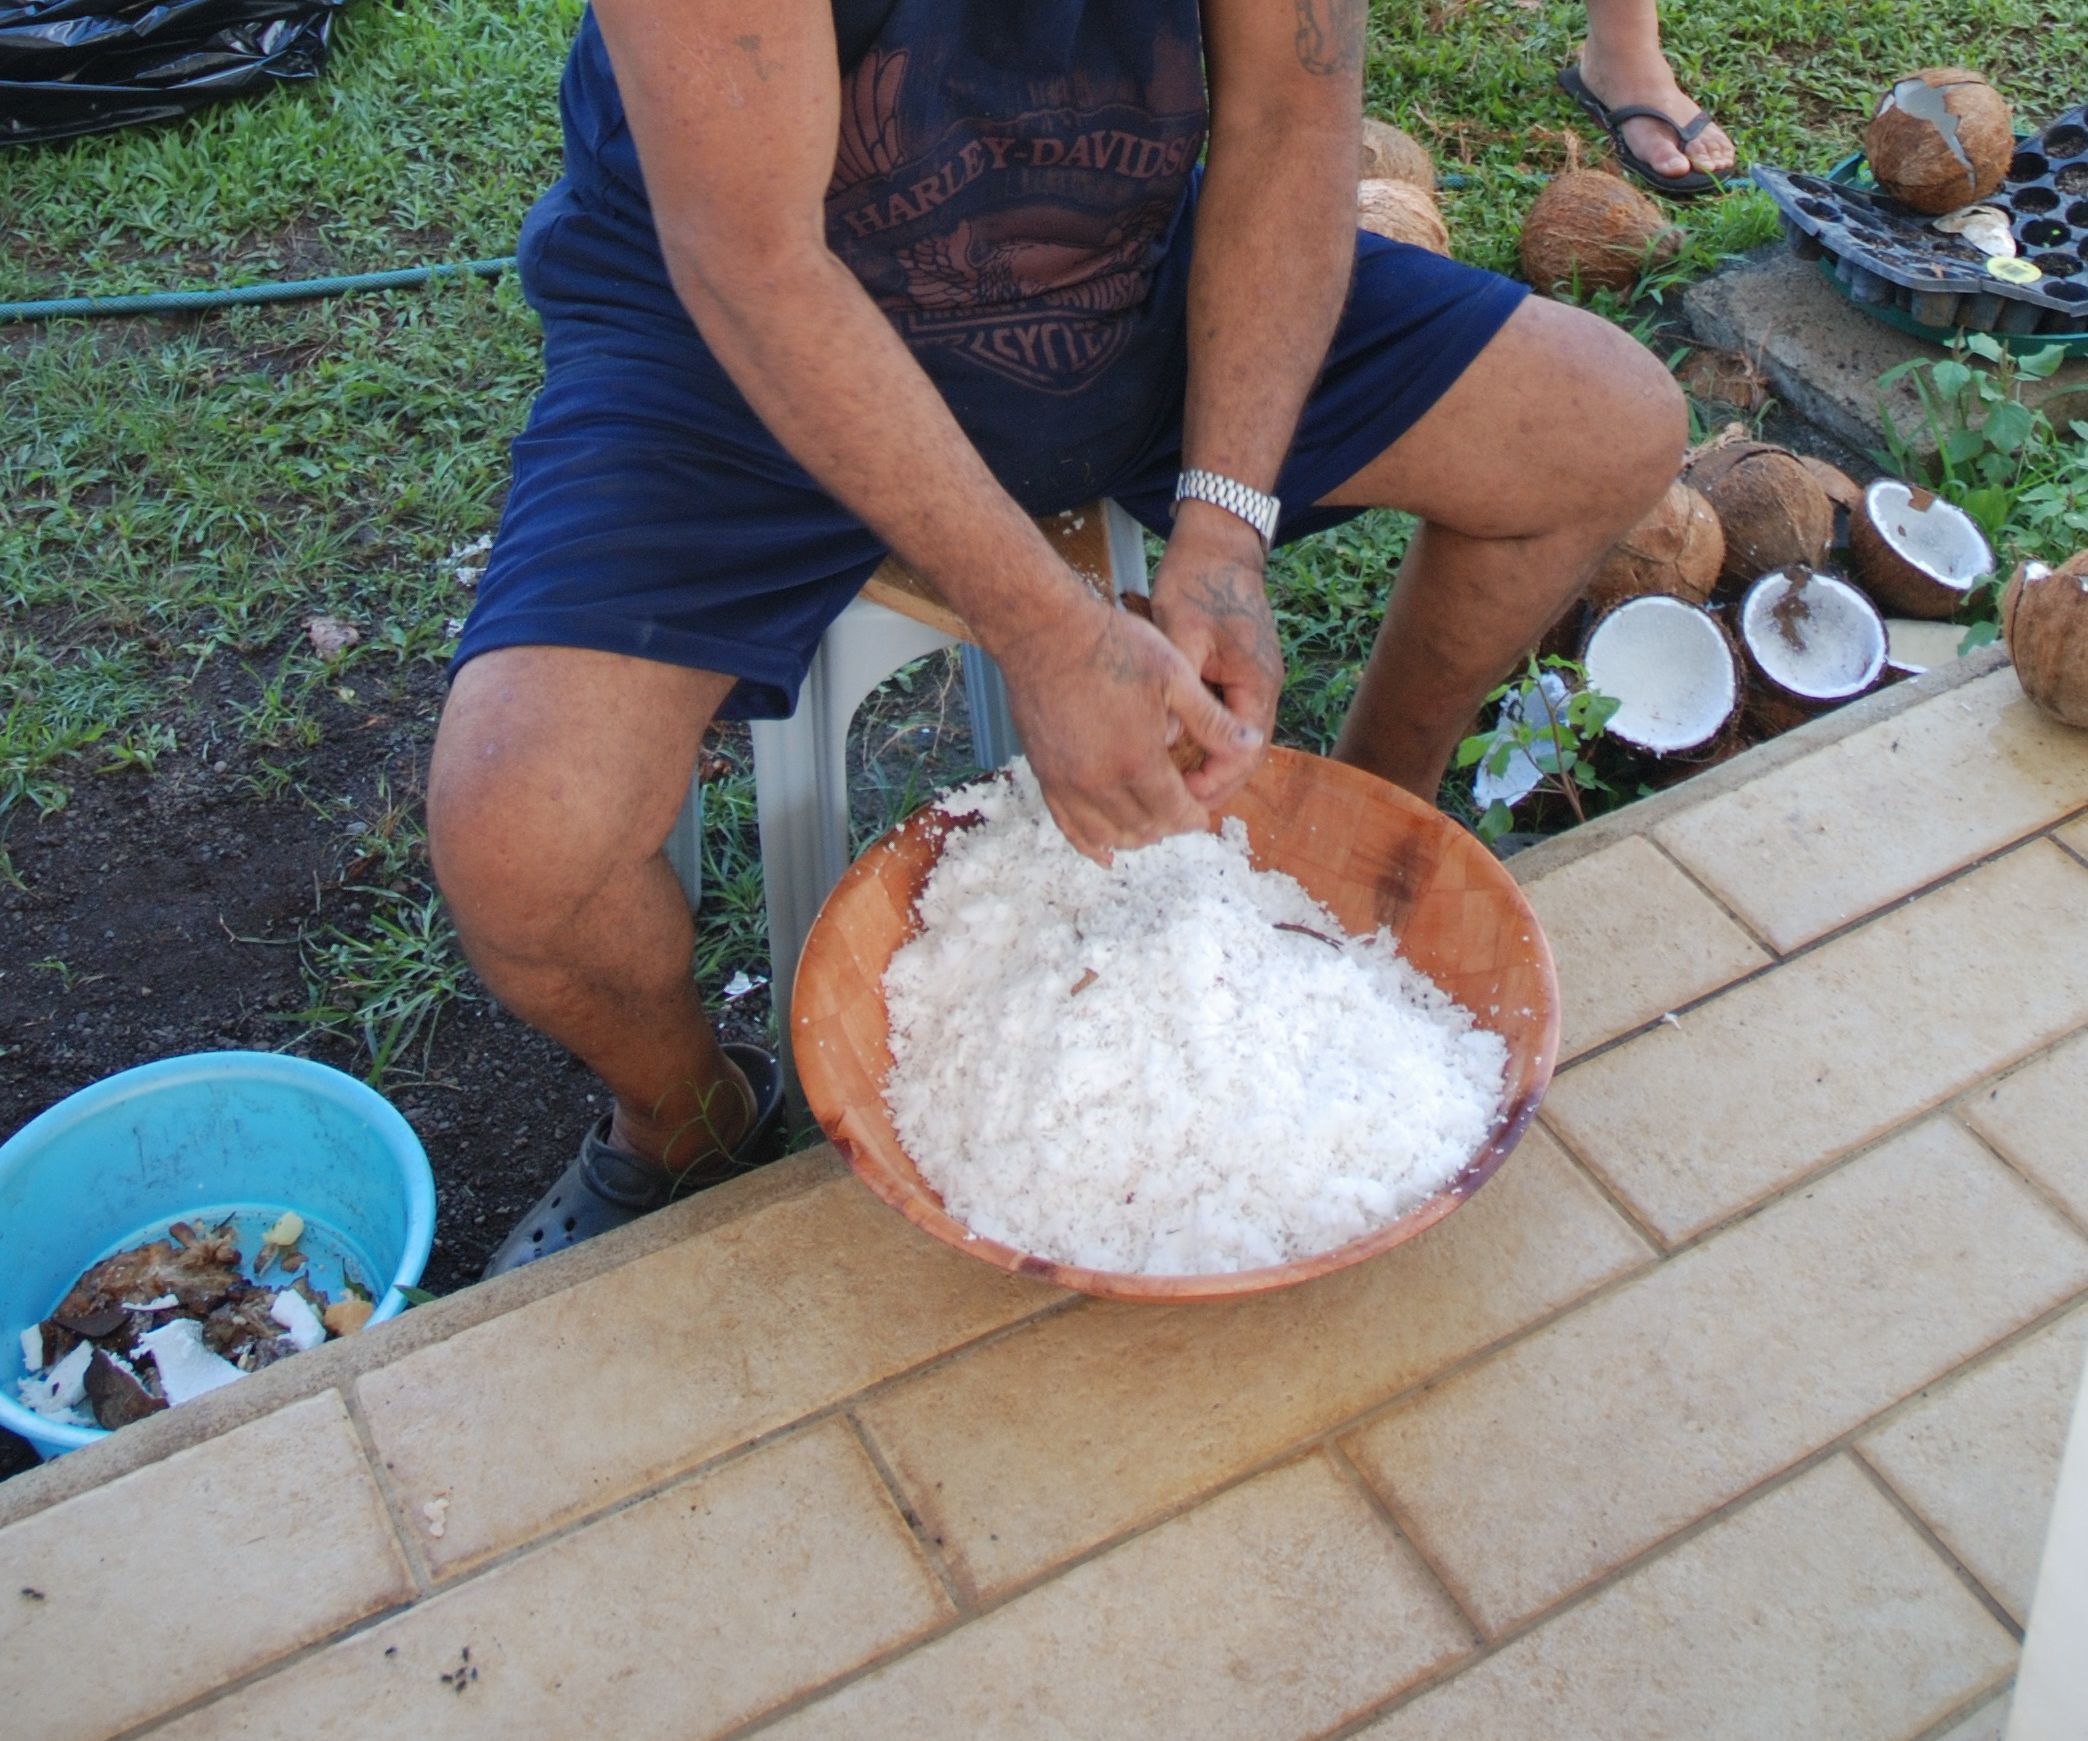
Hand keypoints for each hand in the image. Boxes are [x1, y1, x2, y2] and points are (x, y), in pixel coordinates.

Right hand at [995, 588, 1263, 864]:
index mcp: (1138, 760)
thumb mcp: (1175, 676)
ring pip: (1107, 834)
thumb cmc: (1112, 646)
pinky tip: (1105, 853)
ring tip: (1150, 827)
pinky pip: (1068, 825)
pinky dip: (1090, 844)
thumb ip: (1212, 720)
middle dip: (1167, 826)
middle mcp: (1100, 781)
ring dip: (1134, 837)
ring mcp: (1068, 781)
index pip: (1174, 812)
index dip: (1193, 817)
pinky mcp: (1045, 774)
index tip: (1202, 813)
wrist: (1043, 631)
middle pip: (1143, 827)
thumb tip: (1251, 745)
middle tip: (1179, 814)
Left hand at [1148, 501, 1283, 804]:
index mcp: (1256, 682)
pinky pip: (1225, 720)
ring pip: (1234, 740)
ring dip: (1208, 765)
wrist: (1218, 544)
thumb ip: (1176, 687)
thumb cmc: (1198, 581)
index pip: (1243, 751)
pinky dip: (1204, 740)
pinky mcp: (1238, 674)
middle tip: (1173, 806)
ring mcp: (1253, 681)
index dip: (1213, 781)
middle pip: (1243, 753)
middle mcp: (1262, 687)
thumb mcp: (1181, 632)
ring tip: (1171, 789)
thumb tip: (1164, 739)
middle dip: (1211, 783)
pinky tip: (1174, 751)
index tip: (1178, 796)